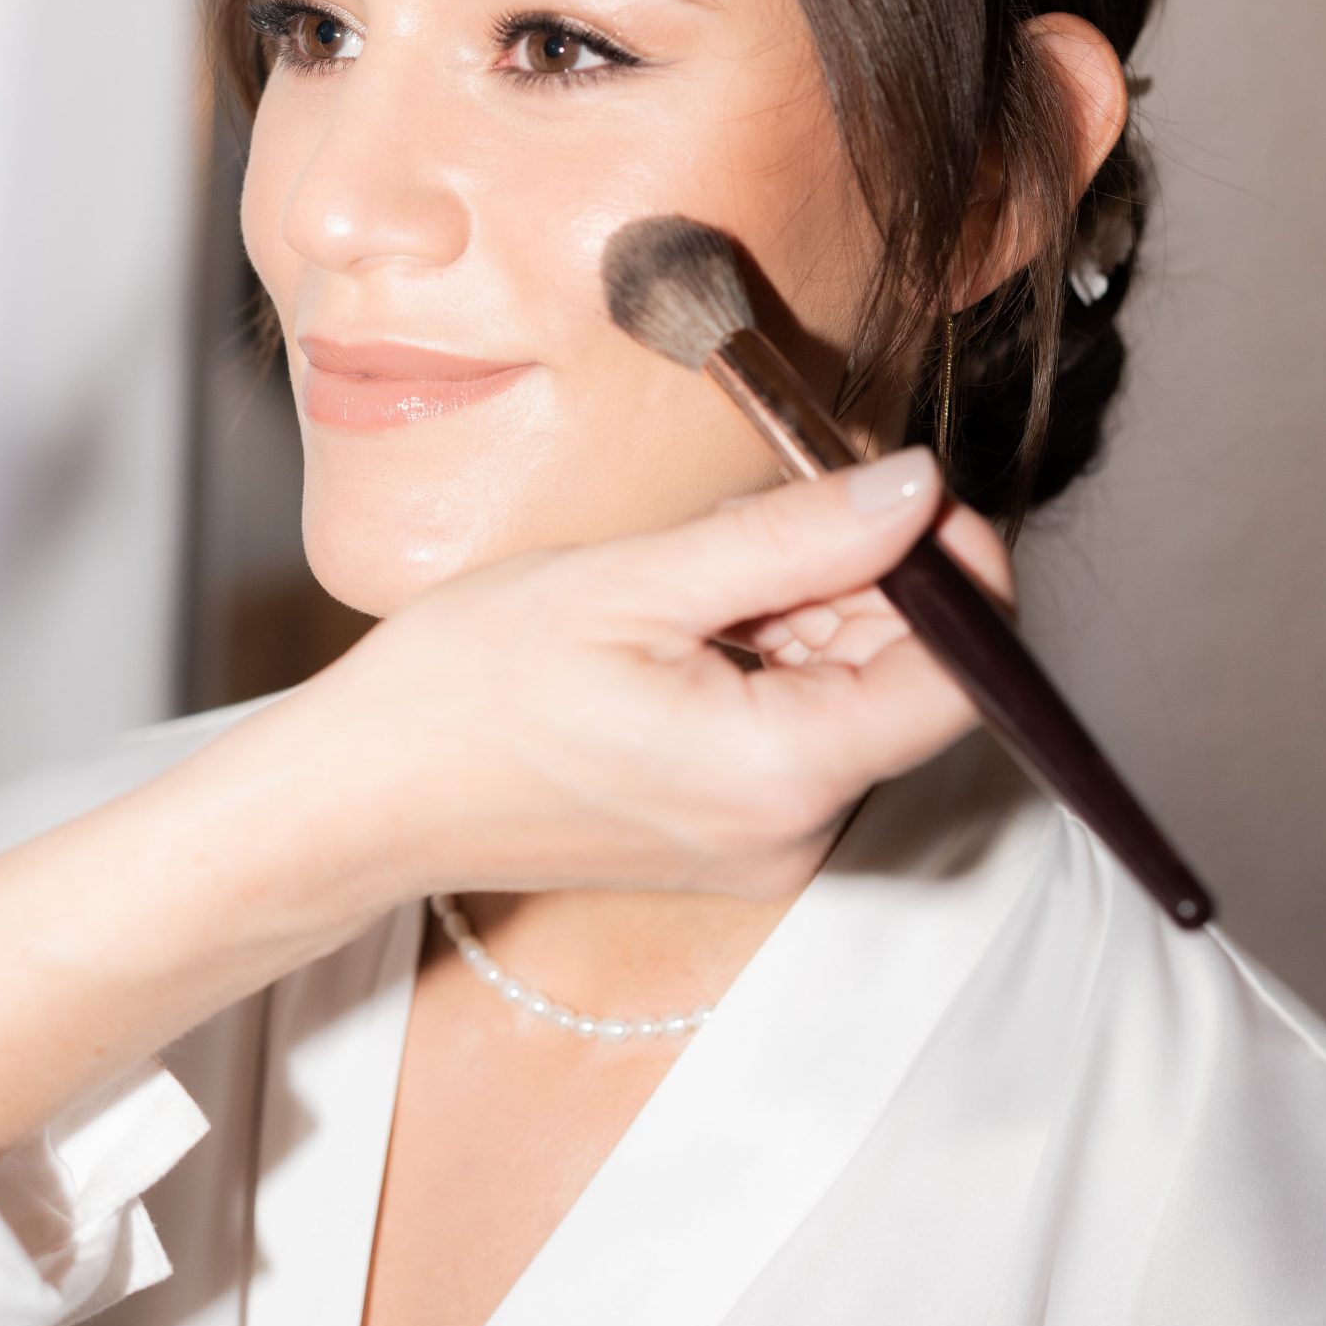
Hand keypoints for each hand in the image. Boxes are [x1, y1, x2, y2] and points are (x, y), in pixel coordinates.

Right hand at [299, 445, 1014, 909]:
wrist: (365, 792)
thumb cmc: (468, 688)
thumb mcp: (635, 579)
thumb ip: (793, 536)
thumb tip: (916, 486)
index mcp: (780, 775)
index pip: (958, 681)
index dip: (960, 572)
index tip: (911, 486)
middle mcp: (792, 829)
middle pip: (906, 679)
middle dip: (864, 572)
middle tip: (769, 498)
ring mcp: (761, 839)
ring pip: (851, 690)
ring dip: (809, 602)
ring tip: (698, 562)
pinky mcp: (729, 828)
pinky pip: (798, 723)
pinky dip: (771, 648)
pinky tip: (688, 609)